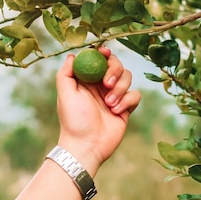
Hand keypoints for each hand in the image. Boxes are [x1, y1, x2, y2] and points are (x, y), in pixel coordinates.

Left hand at [55, 46, 140, 175]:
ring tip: (109, 104)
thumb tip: (72, 55)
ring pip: (128, 77)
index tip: (105, 53)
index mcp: (86, 80)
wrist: (87, 146)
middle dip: (114, 70)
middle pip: (116, 64)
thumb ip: (66, 73)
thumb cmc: (73, 121)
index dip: (103, 53)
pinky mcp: (125, 108)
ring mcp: (114, 96)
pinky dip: (128, 101)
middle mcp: (100, 85)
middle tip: (107, 84)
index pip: (98, 58)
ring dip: (120, 88)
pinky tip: (116, 111)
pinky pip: (135, 95)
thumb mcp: (65, 94)